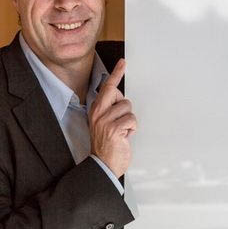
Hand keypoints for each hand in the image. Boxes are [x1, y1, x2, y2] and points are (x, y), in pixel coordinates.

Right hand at [89, 59, 136, 177]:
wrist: (103, 165)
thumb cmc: (107, 145)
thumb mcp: (104, 124)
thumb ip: (110, 110)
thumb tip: (122, 100)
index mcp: (96, 110)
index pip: (107, 88)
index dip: (116, 74)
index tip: (123, 63)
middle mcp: (98, 113)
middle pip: (117, 93)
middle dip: (123, 104)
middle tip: (121, 114)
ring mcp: (105, 120)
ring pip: (128, 108)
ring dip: (129, 121)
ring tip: (122, 132)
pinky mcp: (114, 129)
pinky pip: (132, 120)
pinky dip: (132, 129)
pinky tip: (124, 137)